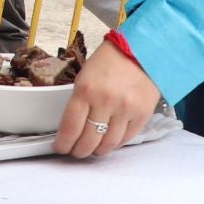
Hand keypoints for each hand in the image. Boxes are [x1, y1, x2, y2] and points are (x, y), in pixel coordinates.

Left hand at [55, 40, 161, 158]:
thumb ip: (79, 102)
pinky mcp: (142, 114)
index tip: (61, 147)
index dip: (64, 143)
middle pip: (89, 140)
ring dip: (97, 151)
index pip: (70, 127)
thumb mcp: (85, 77)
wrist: (141, 50)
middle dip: (79, 151)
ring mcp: (126, 109)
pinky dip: (115, 144)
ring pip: (108, 144)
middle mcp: (106, 101)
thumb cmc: (110, 61)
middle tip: (76, 152)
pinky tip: (109, 142)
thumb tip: (72, 128)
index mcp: (86, 90)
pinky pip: (126, 138)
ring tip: (92, 149)